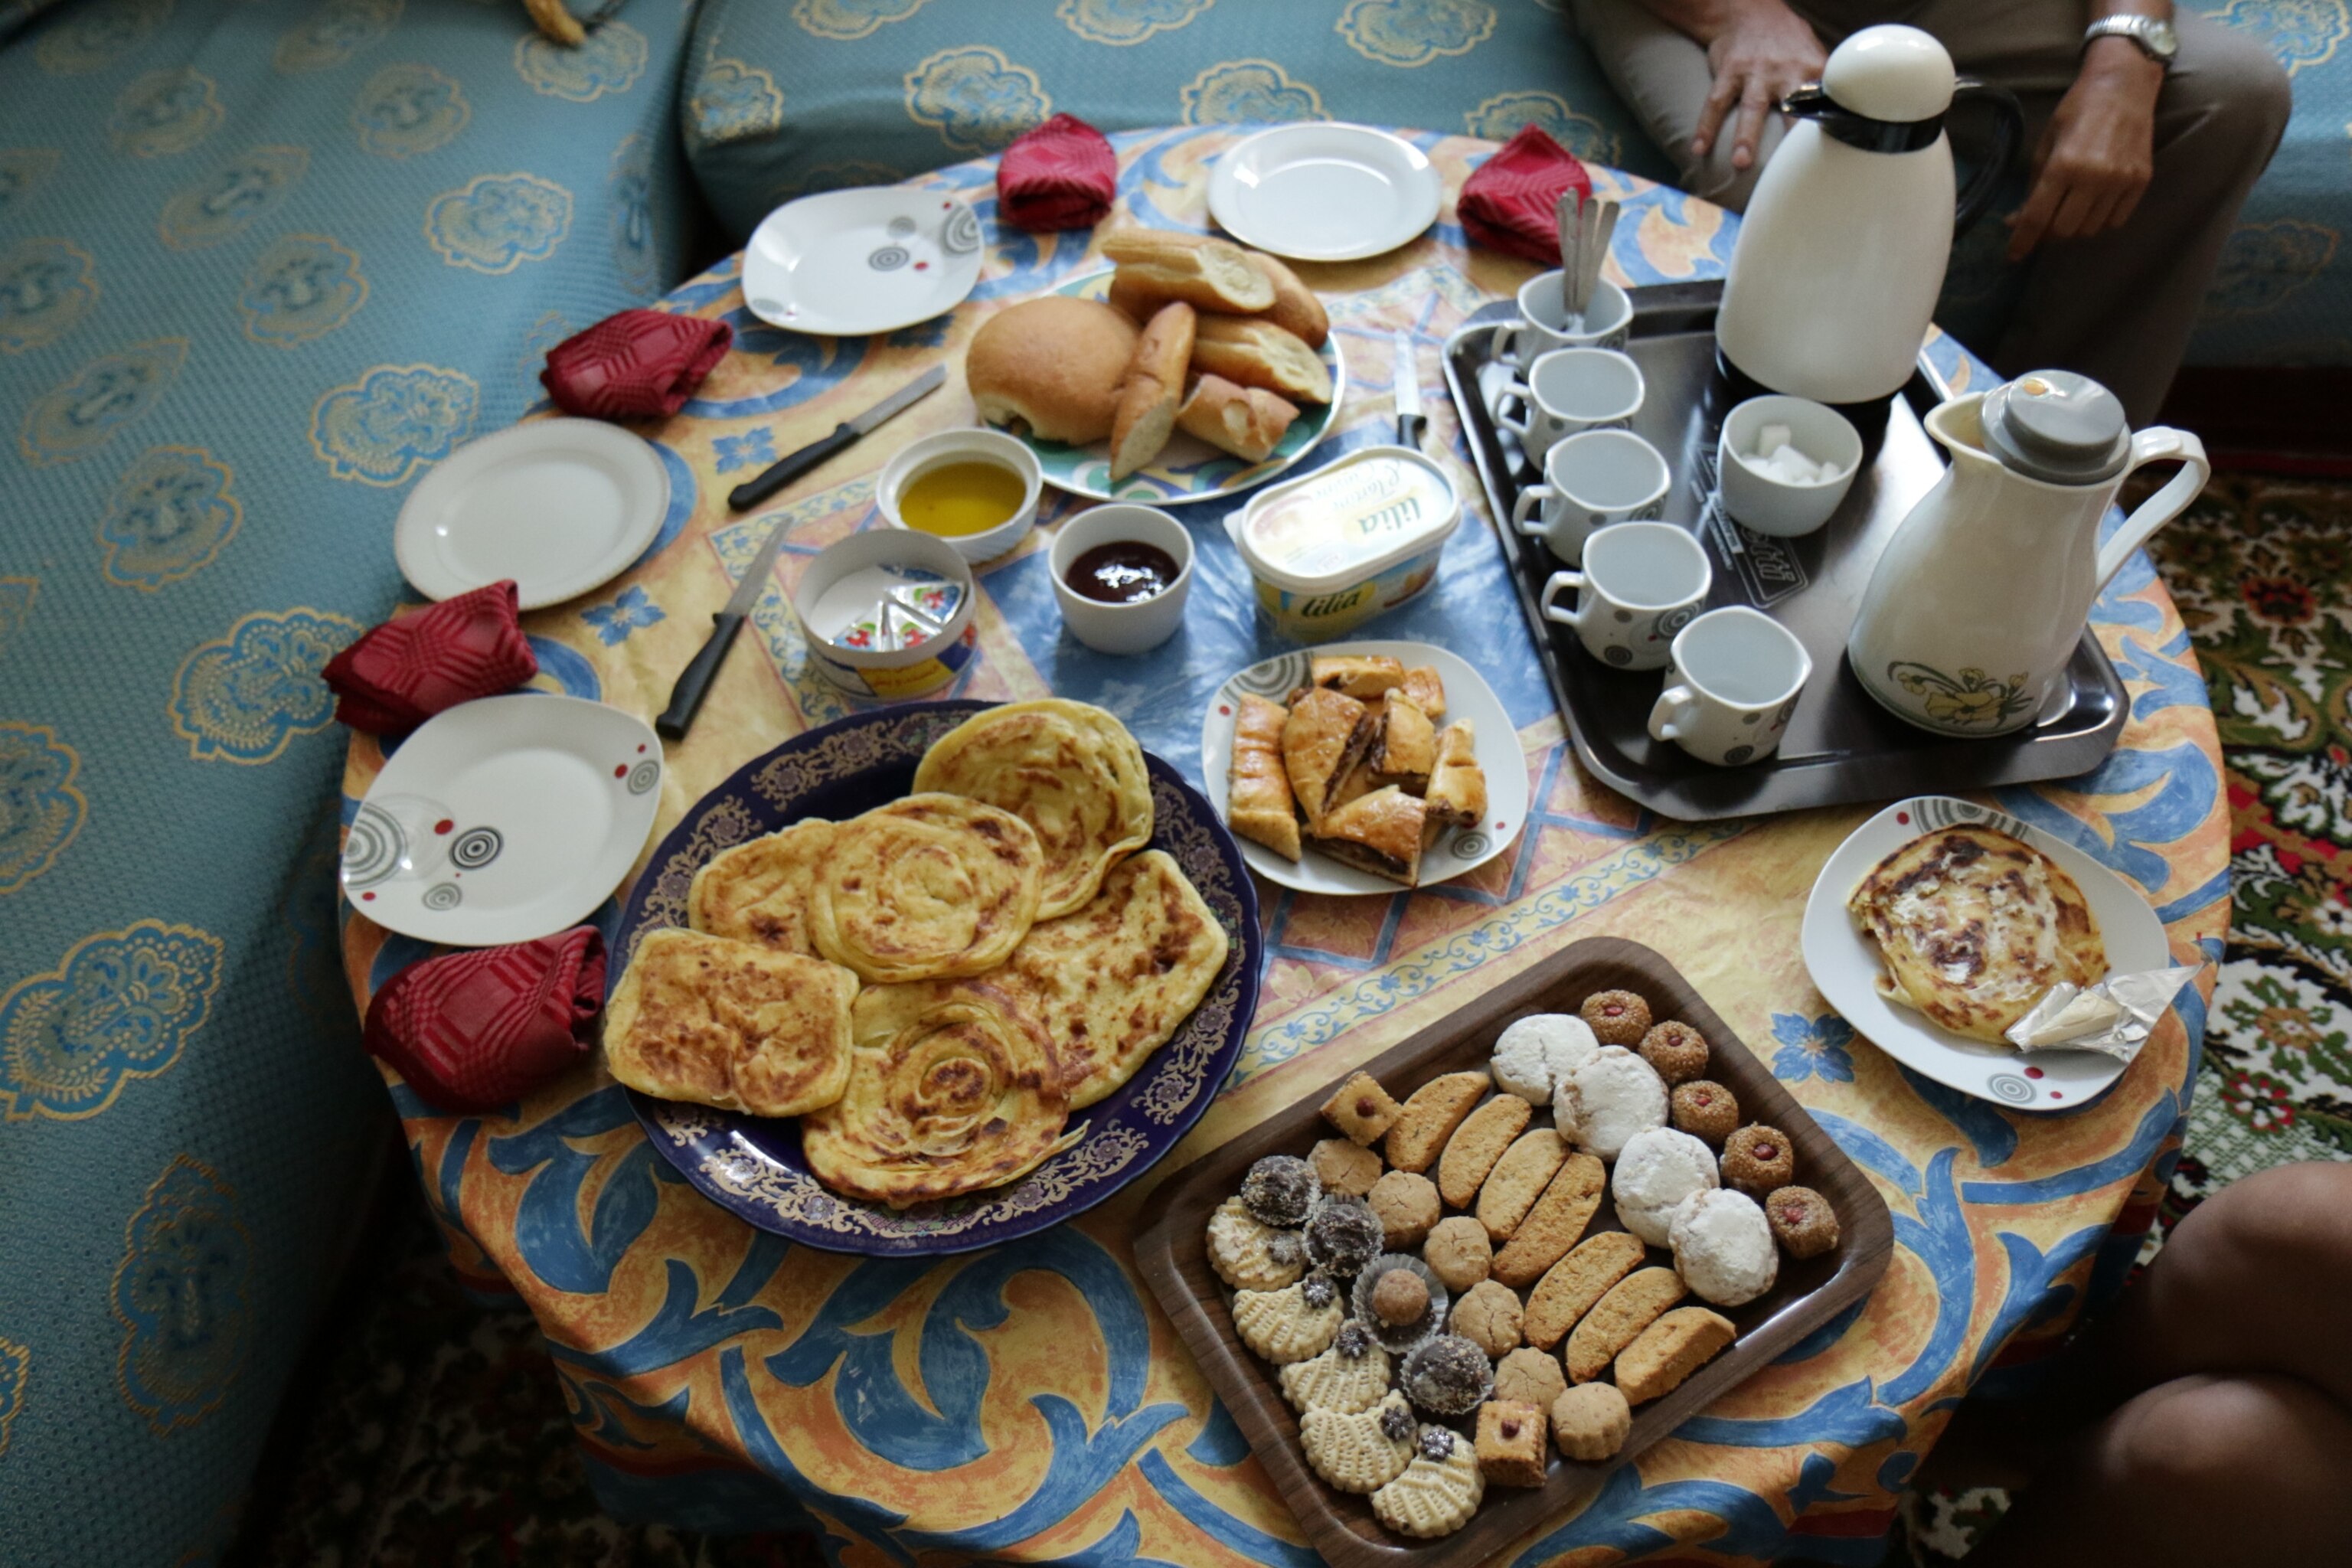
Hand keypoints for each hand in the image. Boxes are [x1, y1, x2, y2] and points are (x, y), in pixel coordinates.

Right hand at [1689, 0, 1826, 171]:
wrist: (1747, 9)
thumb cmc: (1784, 39)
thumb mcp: (1811, 52)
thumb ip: (1822, 84)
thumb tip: (1837, 116)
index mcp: (1811, 67)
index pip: (1824, 101)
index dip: (1826, 126)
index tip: (1827, 152)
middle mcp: (1786, 69)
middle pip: (1792, 105)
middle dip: (1791, 133)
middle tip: (1789, 161)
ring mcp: (1755, 71)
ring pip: (1752, 106)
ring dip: (1745, 136)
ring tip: (1740, 163)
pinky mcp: (1729, 71)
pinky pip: (1716, 101)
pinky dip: (1706, 126)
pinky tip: (1698, 148)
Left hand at [2006, 41, 2161, 260]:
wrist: (2124, 85)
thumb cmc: (2078, 110)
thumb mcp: (2046, 143)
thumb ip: (2033, 185)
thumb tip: (2016, 221)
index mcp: (2063, 165)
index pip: (2037, 217)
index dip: (2022, 241)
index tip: (2013, 256)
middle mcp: (2094, 176)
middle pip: (2064, 230)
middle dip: (2050, 231)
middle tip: (2046, 219)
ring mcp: (2121, 180)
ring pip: (2090, 229)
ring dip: (2075, 225)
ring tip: (2071, 205)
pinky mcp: (2141, 180)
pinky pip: (2116, 220)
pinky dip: (2100, 219)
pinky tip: (2094, 202)